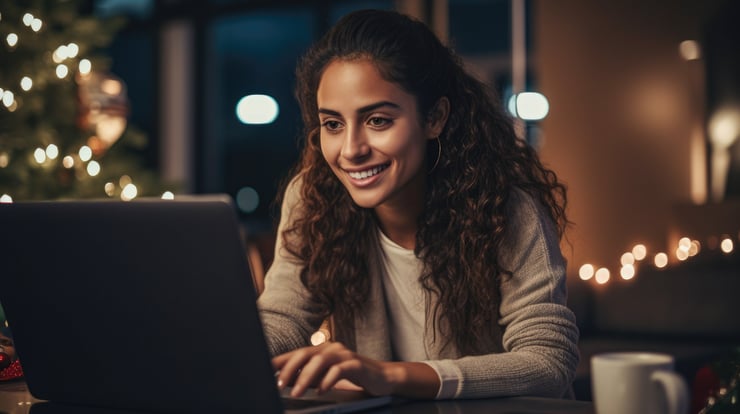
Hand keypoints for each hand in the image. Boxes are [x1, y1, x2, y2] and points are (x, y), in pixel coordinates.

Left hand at [272, 342, 395, 396]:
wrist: (382, 377)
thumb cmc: (352, 378)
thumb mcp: (326, 378)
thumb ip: (309, 377)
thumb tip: (286, 383)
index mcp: (322, 351)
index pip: (297, 354)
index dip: (280, 361)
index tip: (265, 371)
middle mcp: (331, 349)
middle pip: (305, 354)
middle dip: (289, 369)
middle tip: (278, 385)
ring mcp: (344, 355)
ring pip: (320, 360)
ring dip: (306, 377)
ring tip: (296, 392)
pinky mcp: (357, 364)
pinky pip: (340, 369)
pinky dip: (328, 380)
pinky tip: (321, 390)